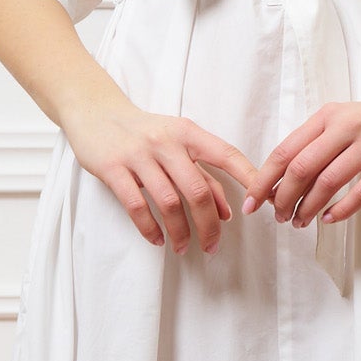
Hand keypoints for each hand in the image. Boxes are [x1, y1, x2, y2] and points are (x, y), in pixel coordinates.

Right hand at [60, 97, 258, 254]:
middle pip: (197, 190)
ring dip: (180, 232)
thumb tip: (227, 212)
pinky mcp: (113, 168)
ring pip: (168, 202)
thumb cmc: (145, 133)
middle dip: (209, 225)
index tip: (263, 204)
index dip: (248, 179)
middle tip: (212, 247)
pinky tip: (158, 240)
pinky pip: (137, 206)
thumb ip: (203, 174)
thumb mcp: (177, 145)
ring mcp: (138, 155)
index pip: (226, 155)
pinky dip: (150, 228)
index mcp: (188, 133)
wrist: (96, 112)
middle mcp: (166, 142)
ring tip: (183, 248)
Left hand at [242, 84, 360, 230]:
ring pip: (329, 180)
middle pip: (301, 167)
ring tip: (300, 222)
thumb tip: (284, 180)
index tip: (251, 203)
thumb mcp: (347, 124)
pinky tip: (330, 220)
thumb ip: (319, 145)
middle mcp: (347, 125)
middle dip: (283, 197)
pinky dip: (342, 209)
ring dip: (309, 207)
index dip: (264, 180)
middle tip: (278, 217)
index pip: (285, 150)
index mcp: (328, 116)